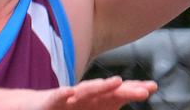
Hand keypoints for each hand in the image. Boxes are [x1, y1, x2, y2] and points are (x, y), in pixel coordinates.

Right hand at [36, 76, 157, 109]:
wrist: (37, 107)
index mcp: (95, 100)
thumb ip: (109, 105)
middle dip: (127, 89)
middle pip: (108, 91)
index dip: (134, 89)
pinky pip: (58, 97)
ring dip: (101, 86)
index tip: (152, 87)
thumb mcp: (93, 109)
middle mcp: (85, 95)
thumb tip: (127, 101)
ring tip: (117, 82)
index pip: (117, 94)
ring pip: (86, 91)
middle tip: (145, 90)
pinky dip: (64, 94)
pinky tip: (70, 92)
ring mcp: (69, 97)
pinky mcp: (52, 101)